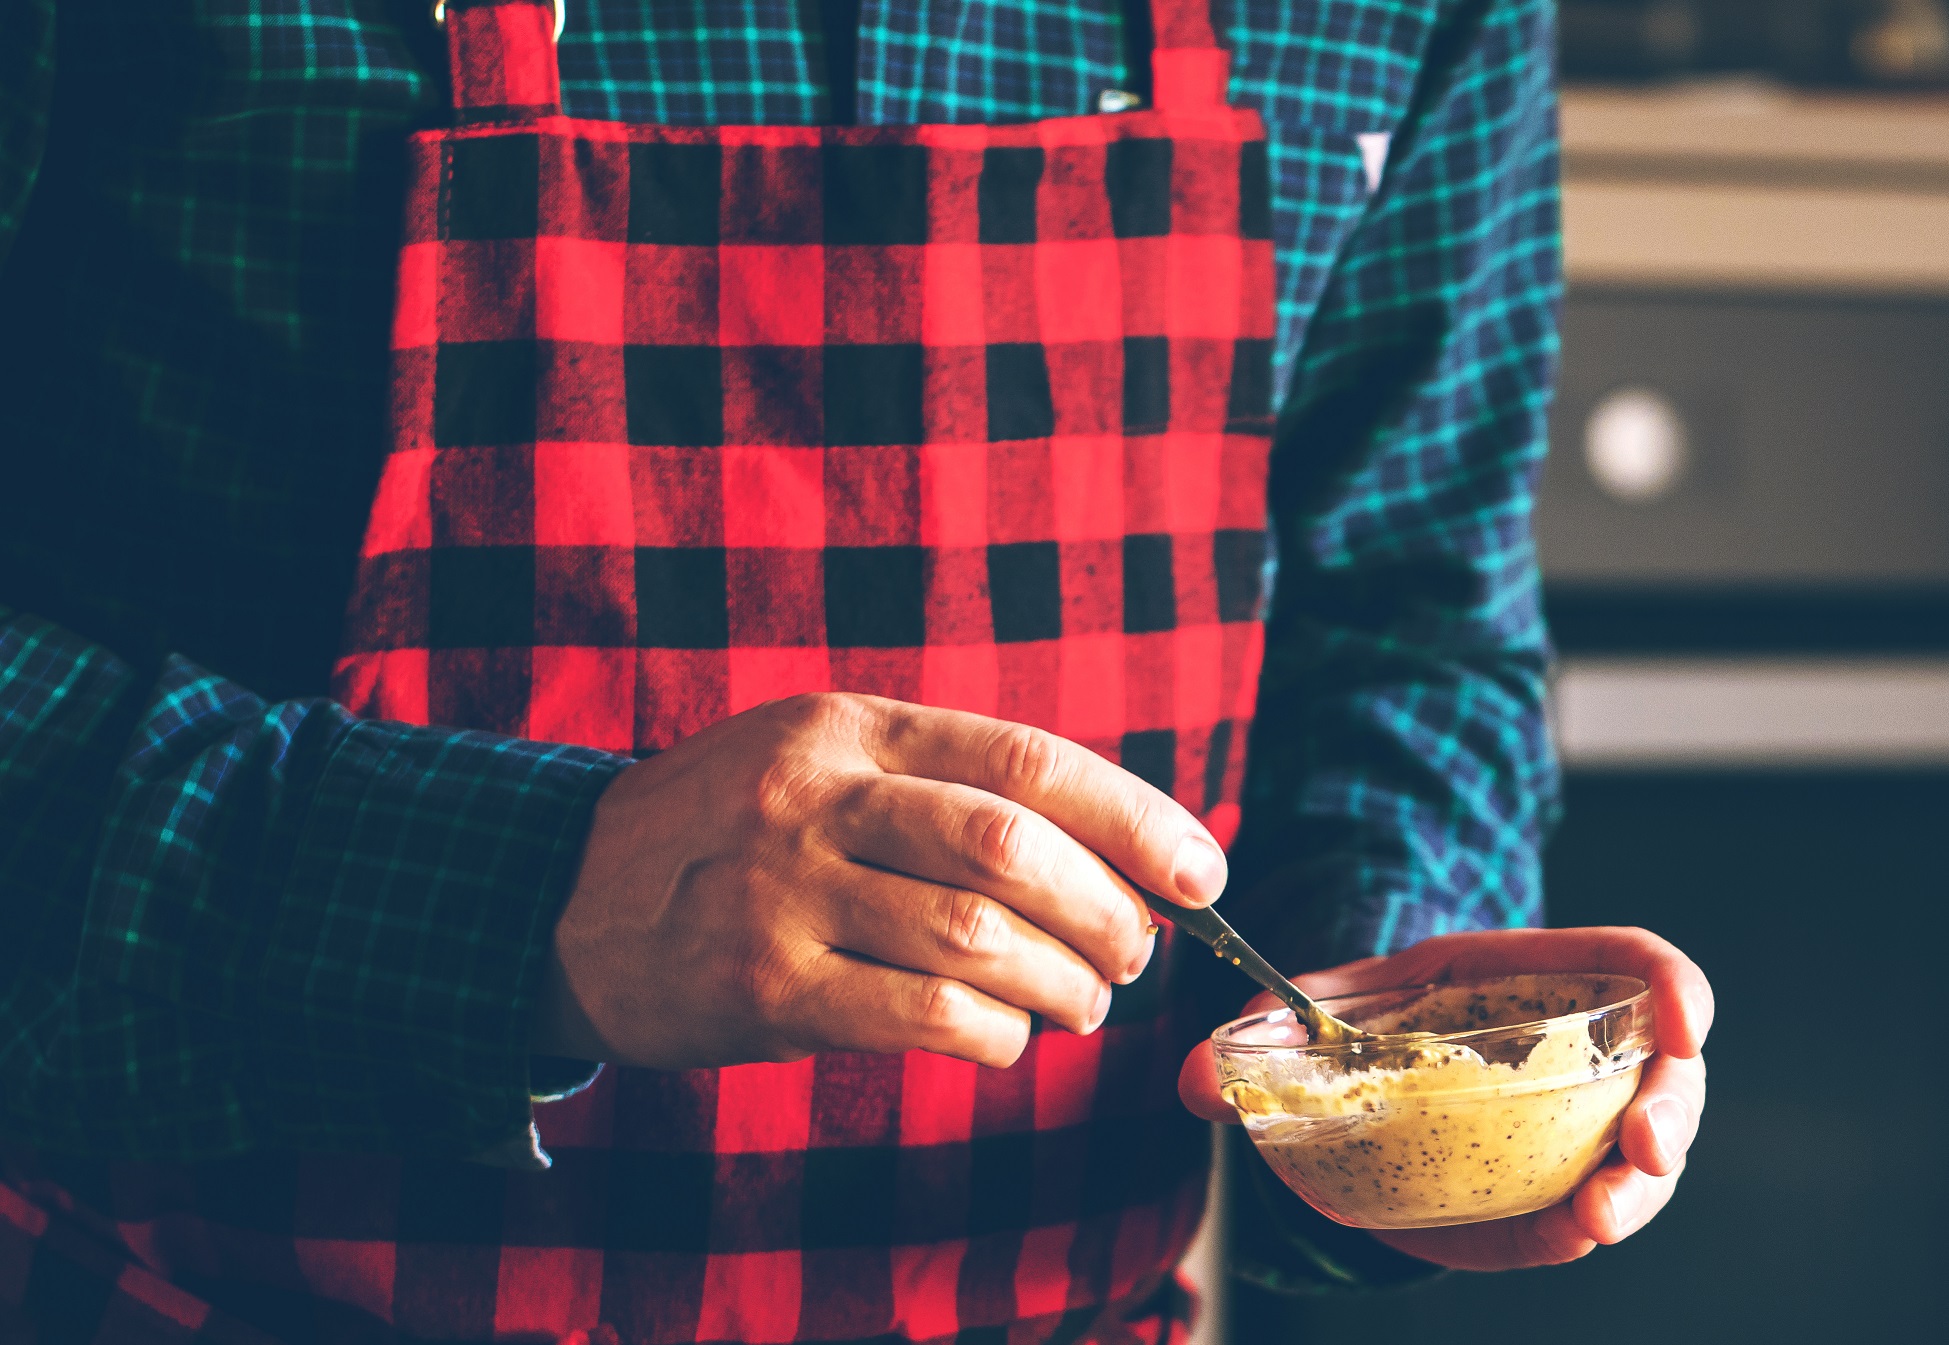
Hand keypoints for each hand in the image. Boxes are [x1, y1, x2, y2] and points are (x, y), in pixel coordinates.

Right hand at [534, 693, 1228, 1070]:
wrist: (564, 897)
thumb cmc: (730, 830)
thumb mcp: (824, 759)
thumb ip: (944, 785)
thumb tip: (1110, 852)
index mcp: (851, 724)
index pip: (1026, 758)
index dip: (1133, 817)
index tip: (1201, 872)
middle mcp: (816, 794)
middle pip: (1010, 849)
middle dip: (1106, 912)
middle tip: (1134, 955)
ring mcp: (781, 890)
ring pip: (975, 939)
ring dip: (1061, 985)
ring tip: (1079, 1004)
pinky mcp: (761, 986)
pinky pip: (921, 1016)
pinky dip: (992, 1036)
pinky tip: (1000, 1038)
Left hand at [1178, 926, 1711, 1269]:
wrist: (1355, 1076)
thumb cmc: (1353, 1025)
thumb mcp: (1313, 1015)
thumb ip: (1261, 1038)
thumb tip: (1191, 1080)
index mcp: (1527, 973)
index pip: (1632, 962)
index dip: (1675, 985)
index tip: (1688, 1022)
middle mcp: (1571, 1041)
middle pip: (1664, 1066)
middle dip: (1673, 1109)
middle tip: (1643, 1151)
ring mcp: (1574, 1113)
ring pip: (1645, 1146)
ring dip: (1639, 1187)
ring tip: (1598, 1217)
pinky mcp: (1551, 1177)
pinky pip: (1593, 1199)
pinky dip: (1588, 1219)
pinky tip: (1570, 1232)